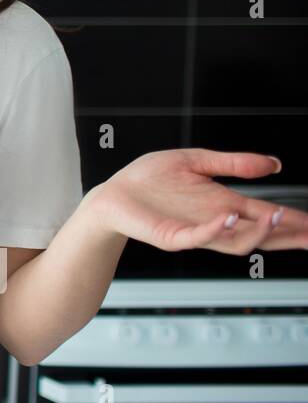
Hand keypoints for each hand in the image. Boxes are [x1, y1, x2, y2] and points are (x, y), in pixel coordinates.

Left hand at [86, 149, 307, 253]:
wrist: (112, 192)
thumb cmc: (148, 180)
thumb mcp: (197, 161)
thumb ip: (234, 164)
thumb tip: (274, 163)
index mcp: (222, 204)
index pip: (266, 215)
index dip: (292, 220)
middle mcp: (214, 221)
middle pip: (260, 234)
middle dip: (288, 234)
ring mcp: (195, 231)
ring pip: (236, 241)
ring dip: (259, 231)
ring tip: (279, 217)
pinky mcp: (172, 236)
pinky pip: (198, 237)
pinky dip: (216, 230)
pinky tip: (230, 218)